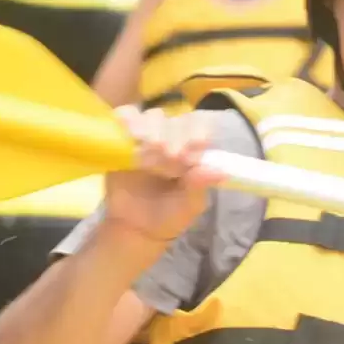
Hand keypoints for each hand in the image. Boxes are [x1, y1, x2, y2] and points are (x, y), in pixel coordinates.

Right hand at [101, 107, 222, 245]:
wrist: (135, 226)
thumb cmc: (169, 215)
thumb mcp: (188, 206)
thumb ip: (199, 187)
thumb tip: (221, 172)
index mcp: (194, 151)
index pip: (200, 129)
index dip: (197, 134)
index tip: (193, 151)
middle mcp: (174, 138)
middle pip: (176, 121)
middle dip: (175, 137)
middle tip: (171, 157)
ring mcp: (148, 135)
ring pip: (153, 117)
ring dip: (153, 129)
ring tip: (151, 148)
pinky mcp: (123, 137)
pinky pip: (125, 117)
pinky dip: (127, 119)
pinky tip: (130, 133)